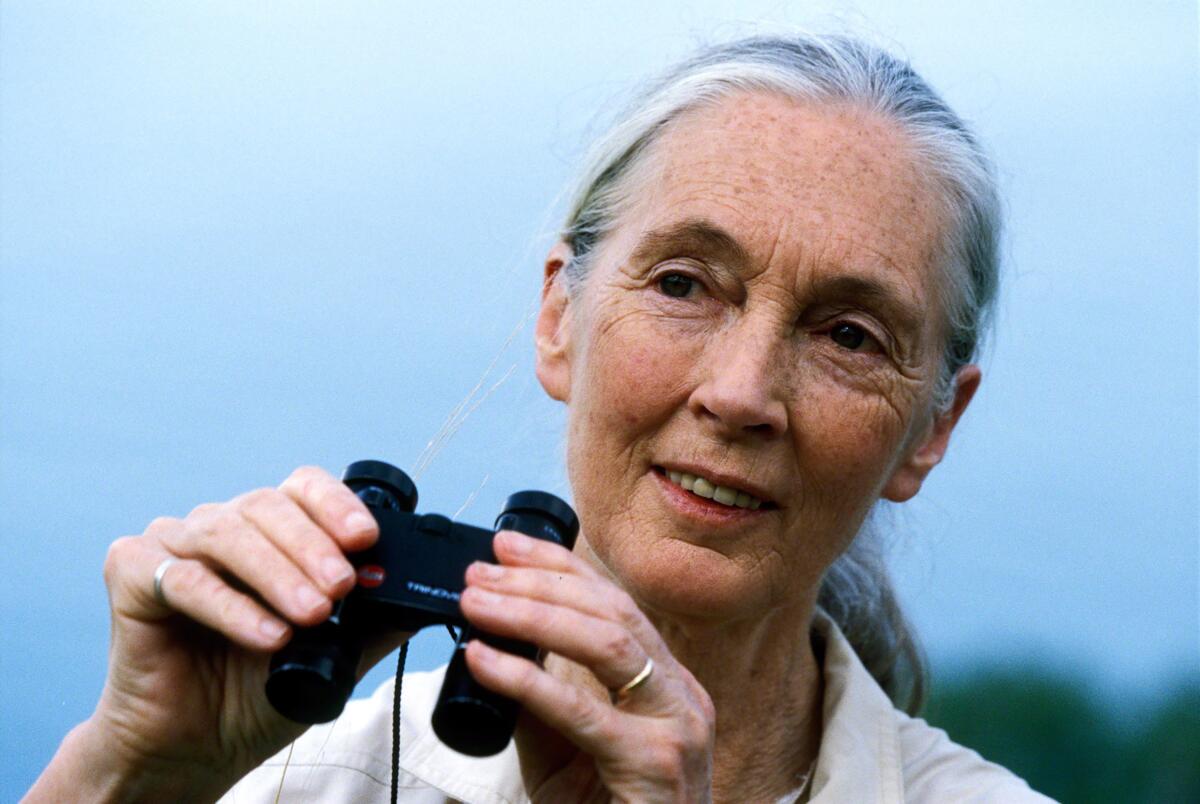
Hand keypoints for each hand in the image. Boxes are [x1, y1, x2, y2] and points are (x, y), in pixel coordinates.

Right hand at [28, 465, 402, 801]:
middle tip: (343, 588)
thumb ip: (373, 620)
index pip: (304, 489)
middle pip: (268, 506)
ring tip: (313, 613)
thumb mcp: (334, 655)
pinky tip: (267, 636)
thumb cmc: (258, 691)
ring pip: (228, 535)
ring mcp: (174, 544)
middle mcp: (222, 525)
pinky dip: (232, 607)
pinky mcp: (132, 573)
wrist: (195, 746)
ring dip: (277, 573)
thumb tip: (423, 597)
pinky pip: (185, 579)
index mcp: (269, 530)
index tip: (366, 539)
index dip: (336, 505)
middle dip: (312, 546)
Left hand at [460, 530, 715, 803]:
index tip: (506, 545)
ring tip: (477, 602)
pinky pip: (584, 710)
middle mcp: (681, 694)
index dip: (560, 565)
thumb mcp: (571, 753)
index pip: (615, 603)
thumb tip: (493, 647)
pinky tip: (484, 659)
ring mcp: (676, 727)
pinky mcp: (655, 764)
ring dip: (533, 613)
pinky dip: (527, 678)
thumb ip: (543, 703)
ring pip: (607, 644)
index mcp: (667, 684)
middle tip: (480, 572)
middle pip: (611, 611)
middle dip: (540, 581)